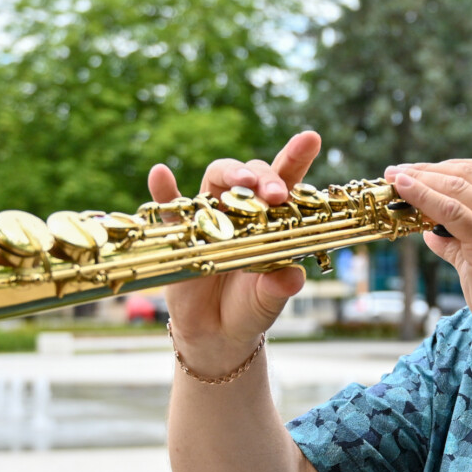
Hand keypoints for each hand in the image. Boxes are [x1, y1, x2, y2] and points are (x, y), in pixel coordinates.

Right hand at [148, 131, 319, 372]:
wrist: (217, 333)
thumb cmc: (251, 308)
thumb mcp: (269, 300)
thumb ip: (280, 286)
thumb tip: (293, 277)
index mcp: (272, 220)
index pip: (287, 182)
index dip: (296, 157)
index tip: (310, 138)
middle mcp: (242, 210)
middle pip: (252, 176)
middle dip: (265, 177)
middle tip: (276, 194)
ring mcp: (210, 216)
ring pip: (216, 180)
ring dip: (230, 173)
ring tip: (241, 179)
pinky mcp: (180, 231)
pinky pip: (169, 206)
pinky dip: (163, 189)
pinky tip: (161, 174)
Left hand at [386, 160, 471, 368]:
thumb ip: (458, 242)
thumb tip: (430, 232)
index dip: (448, 165)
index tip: (420, 170)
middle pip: (467, 172)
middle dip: (428, 168)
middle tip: (397, 171)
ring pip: (457, 186)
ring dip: (421, 177)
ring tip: (395, 177)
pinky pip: (452, 210)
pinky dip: (424, 195)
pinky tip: (405, 190)